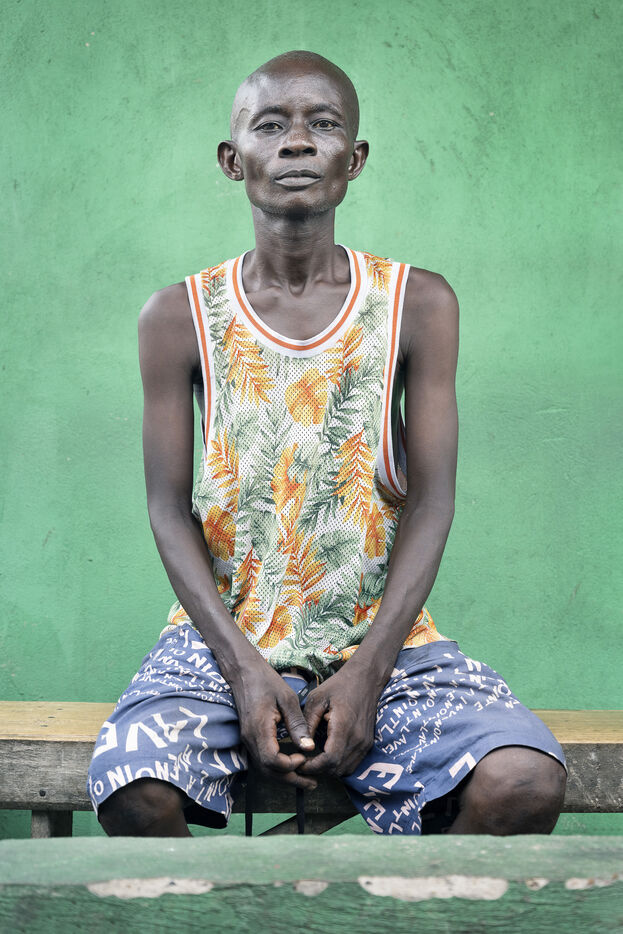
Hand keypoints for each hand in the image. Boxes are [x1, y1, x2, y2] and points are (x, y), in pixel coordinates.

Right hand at [230, 663, 317, 789]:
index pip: (272, 760)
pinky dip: (277, 767)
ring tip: (305, 779)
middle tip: (312, 783)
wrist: (243, 671)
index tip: (305, 757)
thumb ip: (297, 724)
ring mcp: (247, 739)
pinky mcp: (249, 737)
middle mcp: (250, 738)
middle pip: (268, 770)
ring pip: (264, 768)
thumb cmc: (266, 681)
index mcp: (259, 728)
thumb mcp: (287, 698)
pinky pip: (262, 759)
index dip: (290, 764)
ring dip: (284, 776)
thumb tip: (309, 748)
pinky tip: (291, 765)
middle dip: (290, 779)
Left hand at [297, 665, 380, 777]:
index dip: (313, 766)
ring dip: (328, 769)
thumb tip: (301, 745)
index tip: (300, 762)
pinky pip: (352, 764)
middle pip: (336, 769)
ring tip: (314, 759)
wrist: (366, 679)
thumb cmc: (340, 685)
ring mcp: (365, 743)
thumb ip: (308, 723)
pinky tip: (328, 754)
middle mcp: (358, 739)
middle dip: (318, 769)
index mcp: (344, 726)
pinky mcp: (368, 744)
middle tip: (303, 761)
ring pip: (345, 770)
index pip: (329, 760)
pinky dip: (339, 765)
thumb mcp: (317, 698)